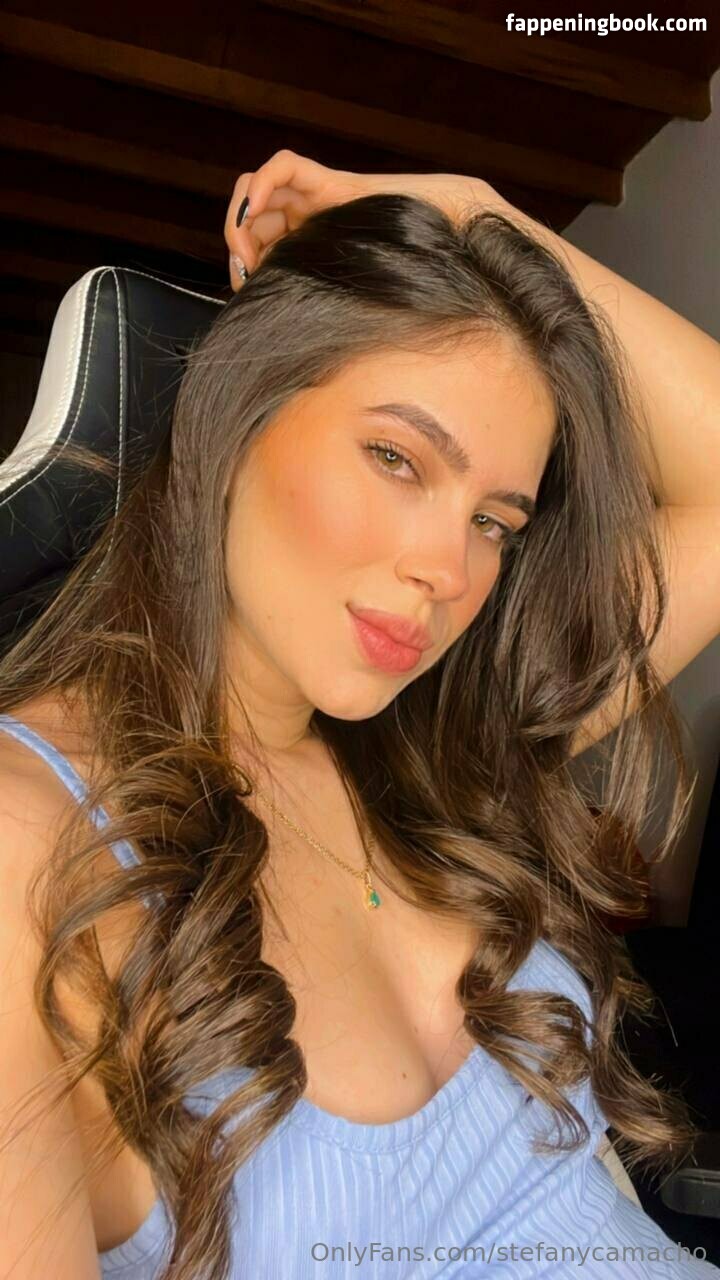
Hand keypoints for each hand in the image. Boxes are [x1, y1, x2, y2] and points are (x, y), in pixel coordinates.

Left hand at [223, 149, 491, 290]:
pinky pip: (284, 166)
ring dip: (242, 214)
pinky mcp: (331, 181)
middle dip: (236, 240)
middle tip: (246, 269)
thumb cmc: (405, 283)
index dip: (239, 262)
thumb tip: (273, 345)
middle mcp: (307, 219)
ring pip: (256, 187)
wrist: (448, 249)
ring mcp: (317, 197)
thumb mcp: (343, 304)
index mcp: (306, 247)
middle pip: (249, 214)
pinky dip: (261, 183)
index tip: (246, 288)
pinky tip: (255, 209)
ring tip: (247, 244)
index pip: (255, 243)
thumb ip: (312, 308)